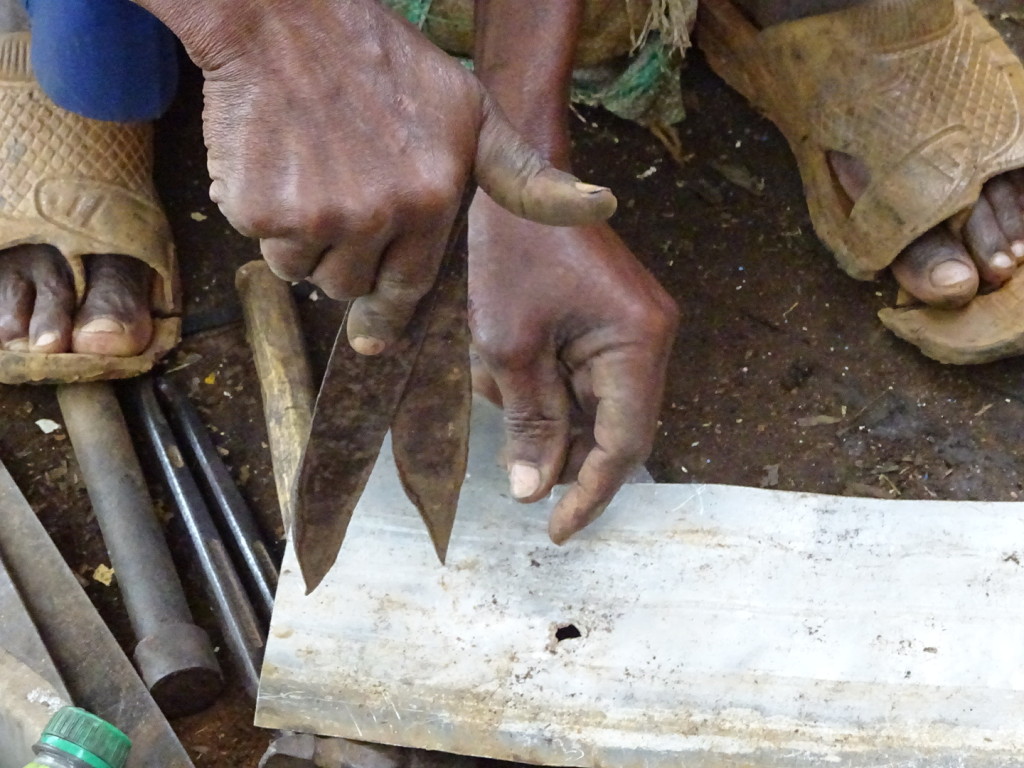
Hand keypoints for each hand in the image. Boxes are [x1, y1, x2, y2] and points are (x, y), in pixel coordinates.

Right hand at [142, 0, 615, 352]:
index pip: (410, 287)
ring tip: (311, 178)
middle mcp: (377, 216)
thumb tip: (601, 205)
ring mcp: (316, 216)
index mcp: (431, 199)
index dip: (388, 310)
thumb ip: (524, 175)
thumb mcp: (473, 111)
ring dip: (304, 244)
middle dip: (346, 262)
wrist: (286, 20)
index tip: (374, 335)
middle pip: (351, 286)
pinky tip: (277, 169)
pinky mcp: (259, 210)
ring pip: (305, 271)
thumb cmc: (383, 63)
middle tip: (339, 207)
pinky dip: (265, 221)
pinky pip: (265, 247)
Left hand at [468, 191, 678, 543]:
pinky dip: (541, 386)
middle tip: (510, 458)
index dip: (589, 493)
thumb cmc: (509, 250)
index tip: (556, 531)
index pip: (624, 444)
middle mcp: (648, 338)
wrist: (510, 175)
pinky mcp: (607, 322)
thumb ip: (528, 424)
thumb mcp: (509, 346)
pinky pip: (579, 378)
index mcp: (638, 342)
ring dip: (541, 411)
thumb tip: (533, 492)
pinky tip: (501, 361)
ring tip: (494, 371)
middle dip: (557, 447)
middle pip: (612, 429)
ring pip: (591, 408)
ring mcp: (630, 329)